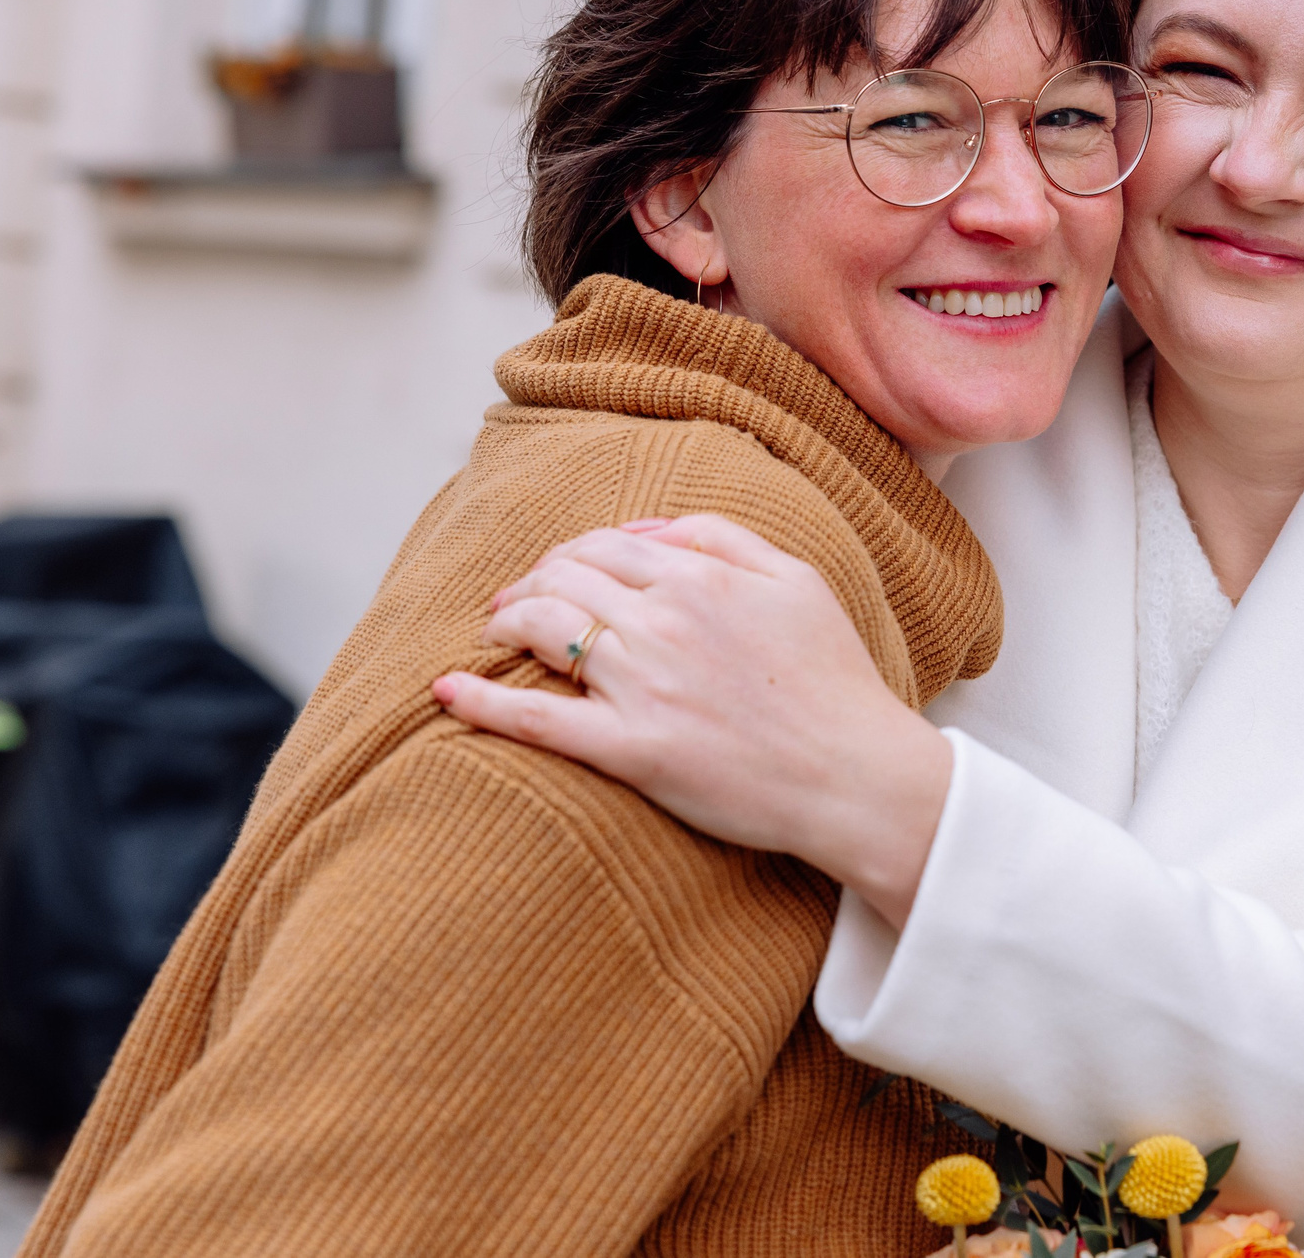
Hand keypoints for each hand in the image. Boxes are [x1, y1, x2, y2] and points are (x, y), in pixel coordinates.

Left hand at [431, 516, 952, 928]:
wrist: (856, 776)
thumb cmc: (833, 682)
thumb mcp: (797, 581)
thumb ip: (724, 539)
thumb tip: (649, 528)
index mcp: (701, 578)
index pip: (604, 544)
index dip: (568, 554)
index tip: (556, 572)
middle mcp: (663, 622)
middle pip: (563, 579)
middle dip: (527, 583)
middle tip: (512, 603)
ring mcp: (642, 687)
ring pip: (543, 630)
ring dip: (502, 624)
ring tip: (490, 634)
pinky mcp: (630, 751)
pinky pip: (536, 720)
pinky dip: (482, 702)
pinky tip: (447, 690)